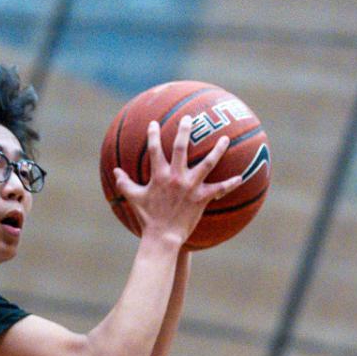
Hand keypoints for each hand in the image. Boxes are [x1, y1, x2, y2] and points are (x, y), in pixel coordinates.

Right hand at [111, 116, 242, 245]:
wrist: (162, 237)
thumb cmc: (148, 218)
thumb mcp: (134, 199)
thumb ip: (125, 183)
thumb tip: (114, 171)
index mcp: (159, 176)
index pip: (154, 150)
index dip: (153, 135)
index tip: (154, 123)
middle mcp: (176, 177)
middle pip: (181, 148)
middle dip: (185, 131)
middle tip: (189, 118)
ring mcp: (191, 186)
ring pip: (207, 163)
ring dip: (217, 150)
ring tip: (225, 139)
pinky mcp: (202, 198)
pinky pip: (220, 189)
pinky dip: (231, 183)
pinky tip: (241, 177)